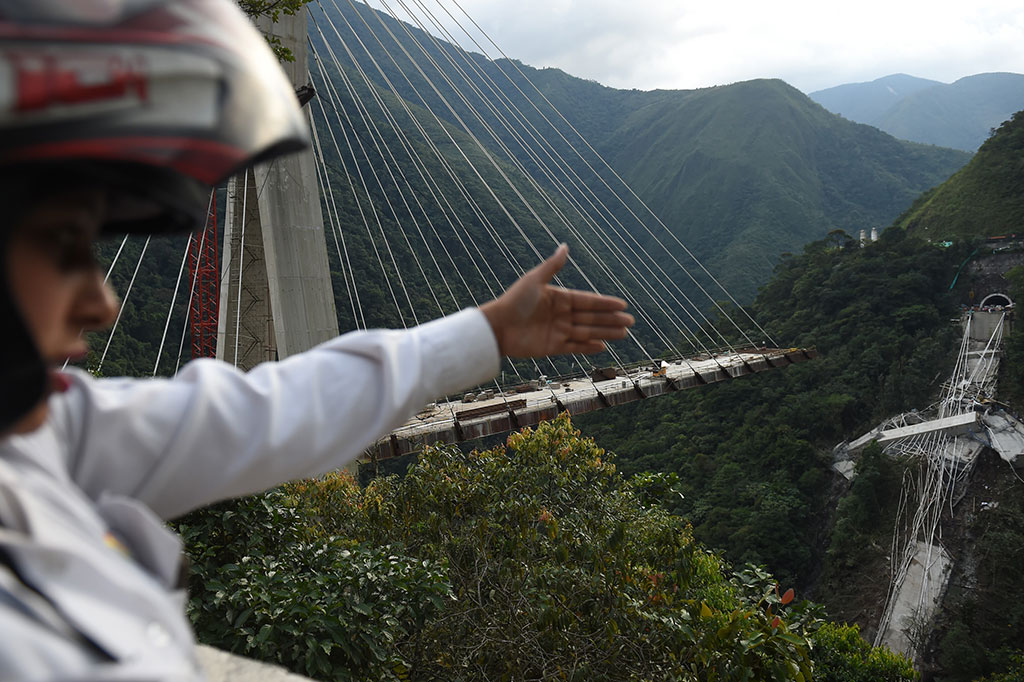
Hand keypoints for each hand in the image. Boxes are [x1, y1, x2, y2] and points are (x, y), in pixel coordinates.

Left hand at [479, 244, 633, 357]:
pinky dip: (589, 347)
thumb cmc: (513, 301)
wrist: (496, 327)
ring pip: (587, 332)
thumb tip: (565, 246)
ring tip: (624, 333)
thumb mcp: (534, 280)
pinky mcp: (552, 347)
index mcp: (558, 298)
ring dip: (605, 332)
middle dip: (611, 319)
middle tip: (630, 321)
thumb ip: (552, 265)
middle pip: (591, 317)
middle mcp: (560, 315)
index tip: (622, 304)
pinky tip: (603, 346)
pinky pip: (575, 347)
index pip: (587, 301)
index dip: (605, 303)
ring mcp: (557, 332)